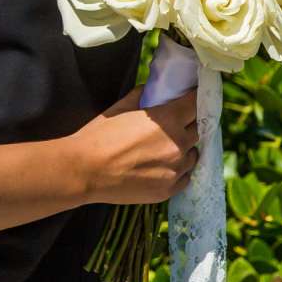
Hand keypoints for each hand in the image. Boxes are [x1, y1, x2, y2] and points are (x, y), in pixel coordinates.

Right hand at [79, 84, 200, 205]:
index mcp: (167, 120)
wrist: (84, 171)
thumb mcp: (119, 109)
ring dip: (184, 149)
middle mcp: (177, 144)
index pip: (195, 104)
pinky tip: (164, 167)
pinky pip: (185, 177)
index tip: (190, 99)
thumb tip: (150, 91)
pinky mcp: (168, 190)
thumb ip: (140, 97)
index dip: (194, 99)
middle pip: (197, 130)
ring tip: (166, 149)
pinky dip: (178, 171)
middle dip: (188, 125)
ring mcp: (175, 170)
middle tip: (175, 124)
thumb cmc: (98, 138)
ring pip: (192, 155)